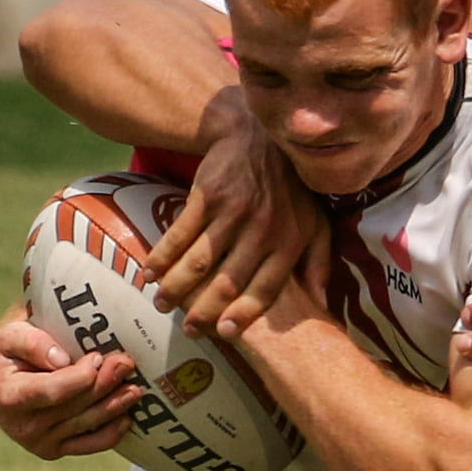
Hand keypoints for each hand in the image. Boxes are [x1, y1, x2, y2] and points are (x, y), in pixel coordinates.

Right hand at [0, 308, 143, 460]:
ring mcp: (40, 442)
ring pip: (87, 424)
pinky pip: (89, 445)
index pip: (52, 391)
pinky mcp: (53, 450)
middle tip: (126, 363)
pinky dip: (111, 433)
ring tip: (135, 388)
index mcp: (9, 396)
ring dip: (115, 406)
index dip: (80, 377)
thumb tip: (62, 360)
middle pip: (75, 407)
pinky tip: (127, 417)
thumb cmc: (5, 352)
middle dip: (104, 384)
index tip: (97, 357)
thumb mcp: (9, 336)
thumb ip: (31, 342)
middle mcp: (23, 426)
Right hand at [146, 102, 321, 337]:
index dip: (244, 313)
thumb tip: (322, 306)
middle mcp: (262, 230)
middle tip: (189, 329)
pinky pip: (179, 234)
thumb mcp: (315, 223)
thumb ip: (320, 264)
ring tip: (162, 305)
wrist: (258, 137)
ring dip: (176, 288)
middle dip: (204, 310)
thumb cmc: (289, 189)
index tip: (224, 333)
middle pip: (228, 281)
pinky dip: (161, 257)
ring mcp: (233, 212)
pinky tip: (149, 274)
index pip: (266, 288)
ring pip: (199, 262)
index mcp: (288, 242)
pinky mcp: (206, 196)